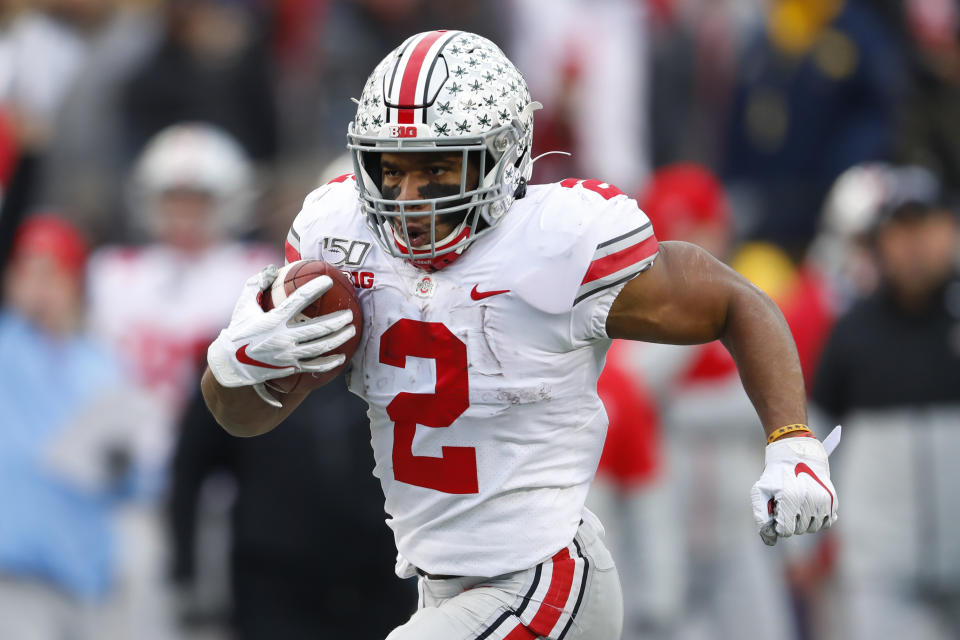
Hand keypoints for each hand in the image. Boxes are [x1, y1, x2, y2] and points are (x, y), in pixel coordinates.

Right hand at [206, 265, 355, 387]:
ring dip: (339, 339)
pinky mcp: (290, 368)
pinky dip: (329, 362)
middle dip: (337, 320)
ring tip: (352, 330)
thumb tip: (273, 268)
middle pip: (317, 329)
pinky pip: (314, 366)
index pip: (298, 301)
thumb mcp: (243, 304)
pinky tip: (342, 357)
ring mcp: (288, 355)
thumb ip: (256, 284)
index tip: (328, 281)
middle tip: (350, 313)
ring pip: (320, 347)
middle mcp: (282, 338)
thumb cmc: (239, 329)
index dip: (314, 289)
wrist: (230, 363)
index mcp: (273, 320)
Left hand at [751, 431, 838, 545]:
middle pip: (799, 531)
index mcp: (789, 498)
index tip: (776, 513)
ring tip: (797, 504)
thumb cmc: (776, 475)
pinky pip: (827, 523)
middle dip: (790, 522)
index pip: (785, 531)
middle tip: (786, 505)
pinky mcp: (833, 501)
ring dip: (804, 522)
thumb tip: (770, 540)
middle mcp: (809, 501)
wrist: (798, 454)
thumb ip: (761, 517)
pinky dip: (817, 519)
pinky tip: (809, 505)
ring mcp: (823, 501)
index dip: (778, 525)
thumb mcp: (760, 491)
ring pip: (813, 528)